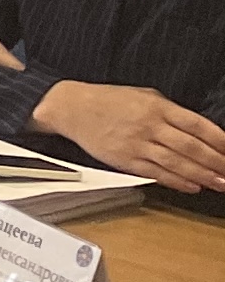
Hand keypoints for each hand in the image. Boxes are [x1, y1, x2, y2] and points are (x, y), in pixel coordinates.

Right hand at [36, 82, 224, 194]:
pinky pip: (157, 173)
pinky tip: (193, 186)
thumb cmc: (108, 100)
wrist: (71, 108)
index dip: (219, 139)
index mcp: (156, 107)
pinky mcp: (126, 160)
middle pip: (191, 147)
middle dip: (217, 162)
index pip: (196, 125)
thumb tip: (197, 129)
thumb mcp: (142, 95)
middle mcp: (149, 126)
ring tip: (221, 184)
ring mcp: (137, 144)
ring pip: (177, 163)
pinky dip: (178, 182)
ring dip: (203, 176)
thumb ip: (169, 110)